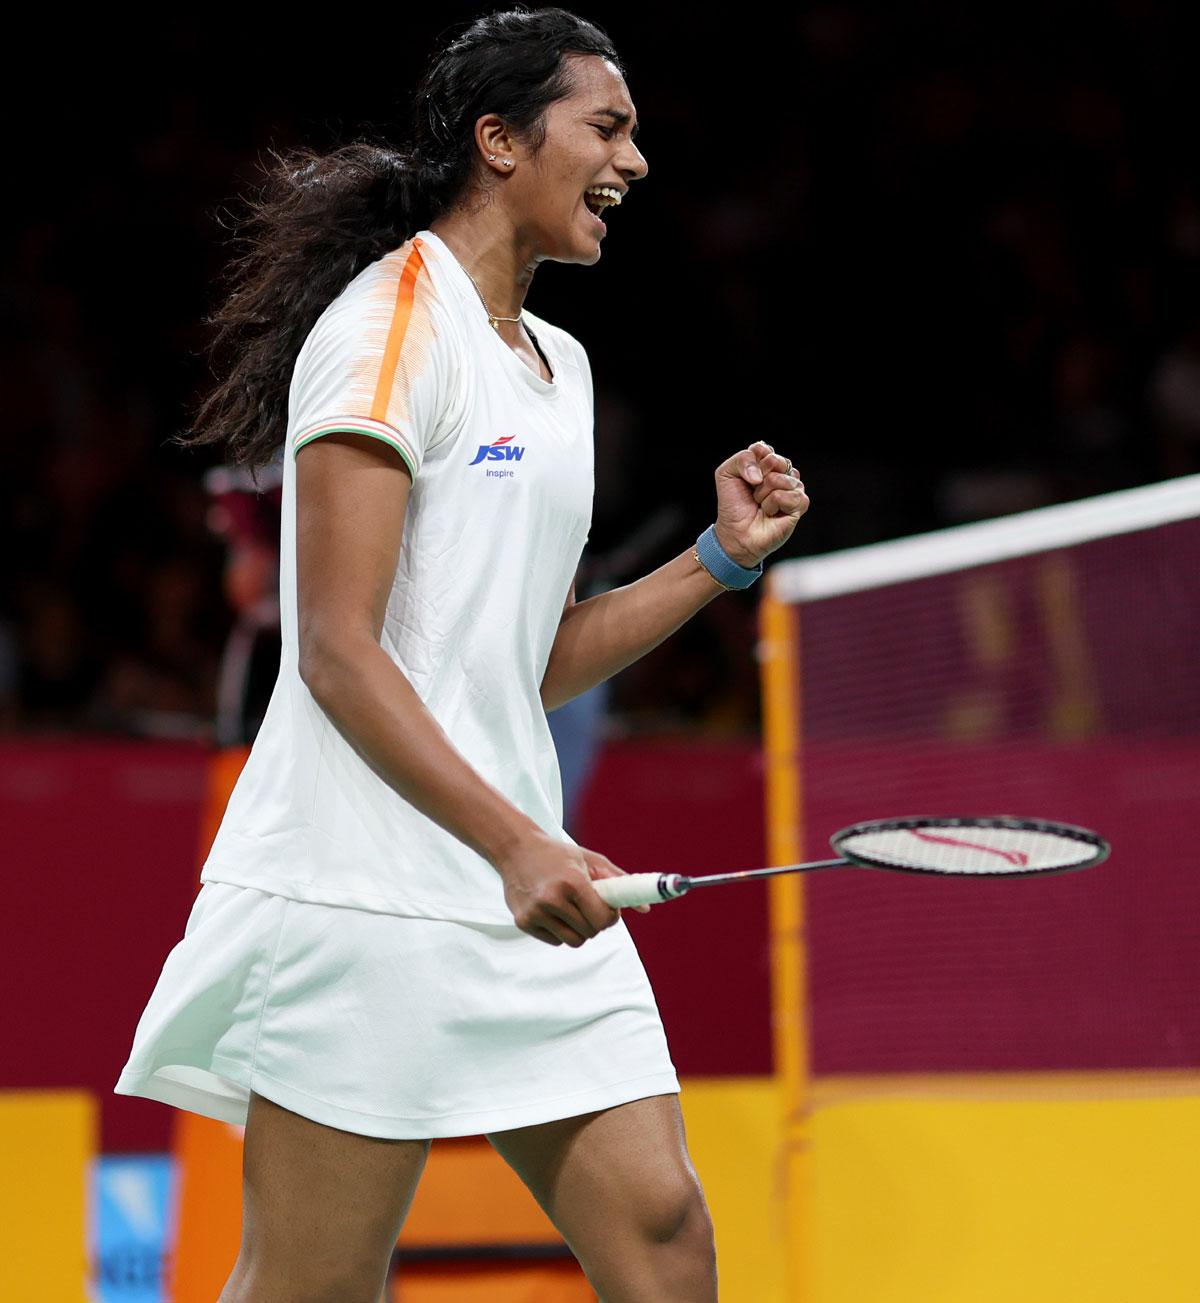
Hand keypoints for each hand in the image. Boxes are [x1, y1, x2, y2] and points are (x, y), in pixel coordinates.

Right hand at [493, 831, 647, 946]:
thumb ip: (619, 882)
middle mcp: (552, 899)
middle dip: (596, 923)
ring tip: (573, 910)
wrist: (516, 849)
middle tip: (590, 908)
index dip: (611, 918)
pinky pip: (555, 941)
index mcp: (572, 882)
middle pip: (590, 932)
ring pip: (573, 941)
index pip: (602, 919)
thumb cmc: (558, 855)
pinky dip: (560, 932)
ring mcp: (535, 912)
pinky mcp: (523, 922)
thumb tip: (646, 909)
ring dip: (579, 930)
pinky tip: (554, 912)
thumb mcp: (590, 860)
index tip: (609, 910)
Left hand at [712, 440, 809, 567]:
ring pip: (779, 479)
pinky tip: (771, 513)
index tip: (745, 479)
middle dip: (757, 479)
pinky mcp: (800, 504)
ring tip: (761, 505)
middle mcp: (783, 473)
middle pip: (774, 461)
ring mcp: (793, 488)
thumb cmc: (732, 505)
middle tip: (753, 493)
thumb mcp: (726, 474)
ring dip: (763, 495)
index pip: (764, 449)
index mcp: (767, 463)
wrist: (735, 532)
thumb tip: (762, 474)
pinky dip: (772, 505)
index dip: (752, 463)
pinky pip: (786, 495)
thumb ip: (743, 459)